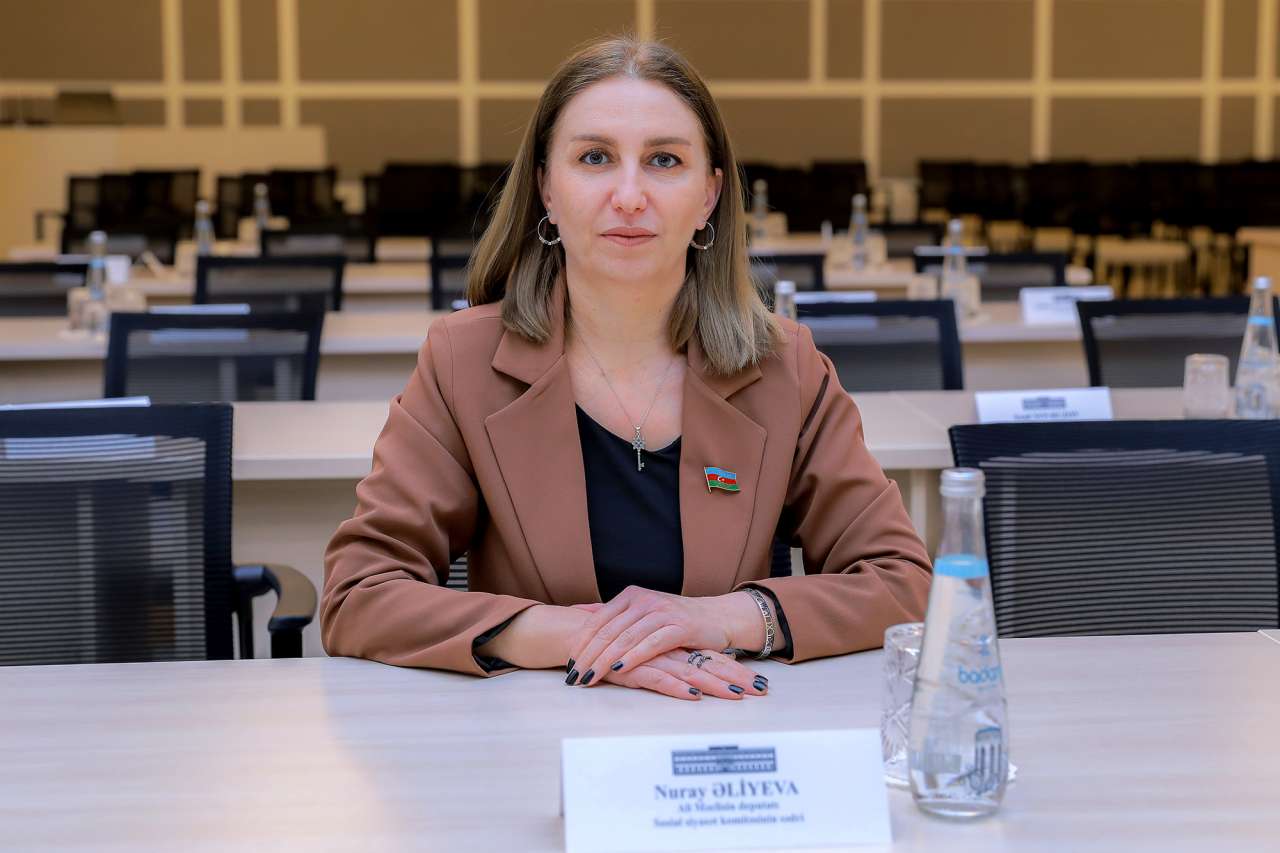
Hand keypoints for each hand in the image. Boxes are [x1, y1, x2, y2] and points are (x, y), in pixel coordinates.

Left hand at [564, 586, 762, 687]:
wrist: (717, 617)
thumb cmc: (675, 619)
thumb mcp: (641, 611)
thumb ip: (611, 612)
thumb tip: (576, 611)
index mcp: (631, 596)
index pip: (598, 620)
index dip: (580, 641)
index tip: (567, 662)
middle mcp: (644, 600)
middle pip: (608, 630)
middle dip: (588, 654)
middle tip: (573, 675)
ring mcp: (662, 612)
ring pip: (626, 637)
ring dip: (605, 660)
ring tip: (589, 677)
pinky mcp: (680, 627)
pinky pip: (651, 643)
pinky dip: (633, 657)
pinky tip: (619, 669)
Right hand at [594, 649, 768, 699]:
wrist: (575, 635)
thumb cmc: (610, 648)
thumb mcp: (642, 655)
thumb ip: (663, 661)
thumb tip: (690, 675)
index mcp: (672, 645)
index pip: (709, 656)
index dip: (734, 669)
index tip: (760, 684)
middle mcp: (665, 649)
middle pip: (707, 663)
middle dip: (735, 677)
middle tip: (763, 690)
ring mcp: (650, 657)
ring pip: (688, 671)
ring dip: (714, 684)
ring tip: (738, 695)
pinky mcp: (631, 667)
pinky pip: (658, 678)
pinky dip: (677, 688)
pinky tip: (693, 695)